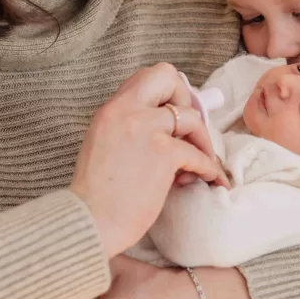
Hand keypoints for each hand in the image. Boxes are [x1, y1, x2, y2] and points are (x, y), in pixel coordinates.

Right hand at [70, 62, 228, 258]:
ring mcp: (146, 130)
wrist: (90, 222)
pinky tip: (209, 180)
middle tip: (191, 128)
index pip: (147, 76)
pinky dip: (209, 168)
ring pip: (191, 117)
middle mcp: (127, 111)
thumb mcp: (104, 144)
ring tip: (200, 162)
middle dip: (187, 98)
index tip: (176, 114)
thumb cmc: (97, 194)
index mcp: (111, 109)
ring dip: (203, 141)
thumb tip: (165, 124)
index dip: (169, 92)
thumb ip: (128, 127)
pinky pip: (198, 154)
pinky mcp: (163, 154)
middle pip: (167, 76)